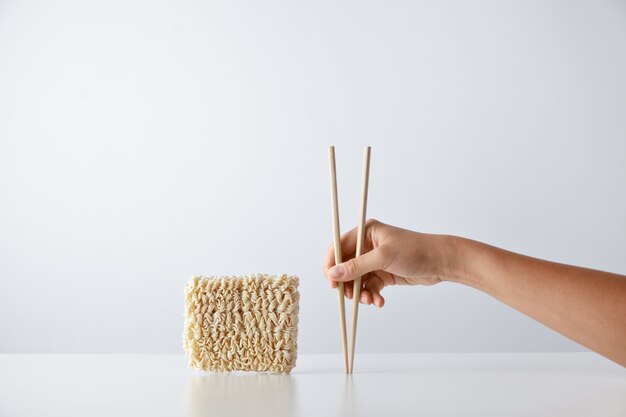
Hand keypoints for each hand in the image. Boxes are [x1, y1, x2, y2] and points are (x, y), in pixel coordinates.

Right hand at [323, 219, 450, 306]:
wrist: (441, 262)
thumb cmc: (415, 251)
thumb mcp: (383, 258)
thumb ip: (357, 266)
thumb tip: (334, 273)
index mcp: (365, 232)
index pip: (338, 247)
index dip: (331, 264)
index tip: (331, 281)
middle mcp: (367, 245)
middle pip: (345, 266)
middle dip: (347, 283)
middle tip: (349, 296)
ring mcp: (375, 260)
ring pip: (357, 279)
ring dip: (360, 293)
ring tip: (369, 301)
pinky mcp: (383, 273)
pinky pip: (369, 286)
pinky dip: (372, 295)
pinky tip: (379, 301)